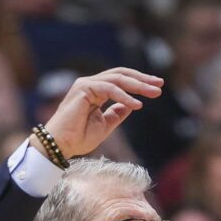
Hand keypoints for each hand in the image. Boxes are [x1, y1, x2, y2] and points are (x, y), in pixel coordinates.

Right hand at [40, 68, 162, 159]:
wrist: (60, 146)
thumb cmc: (78, 139)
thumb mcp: (105, 125)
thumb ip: (117, 113)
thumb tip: (132, 104)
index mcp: (95, 91)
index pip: (120, 81)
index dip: (139, 83)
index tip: (156, 88)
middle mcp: (90, 84)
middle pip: (121, 75)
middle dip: (142, 80)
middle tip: (159, 85)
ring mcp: (86, 84)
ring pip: (118, 79)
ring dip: (138, 86)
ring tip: (153, 94)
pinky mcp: (84, 88)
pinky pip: (110, 89)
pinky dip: (124, 96)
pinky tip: (137, 105)